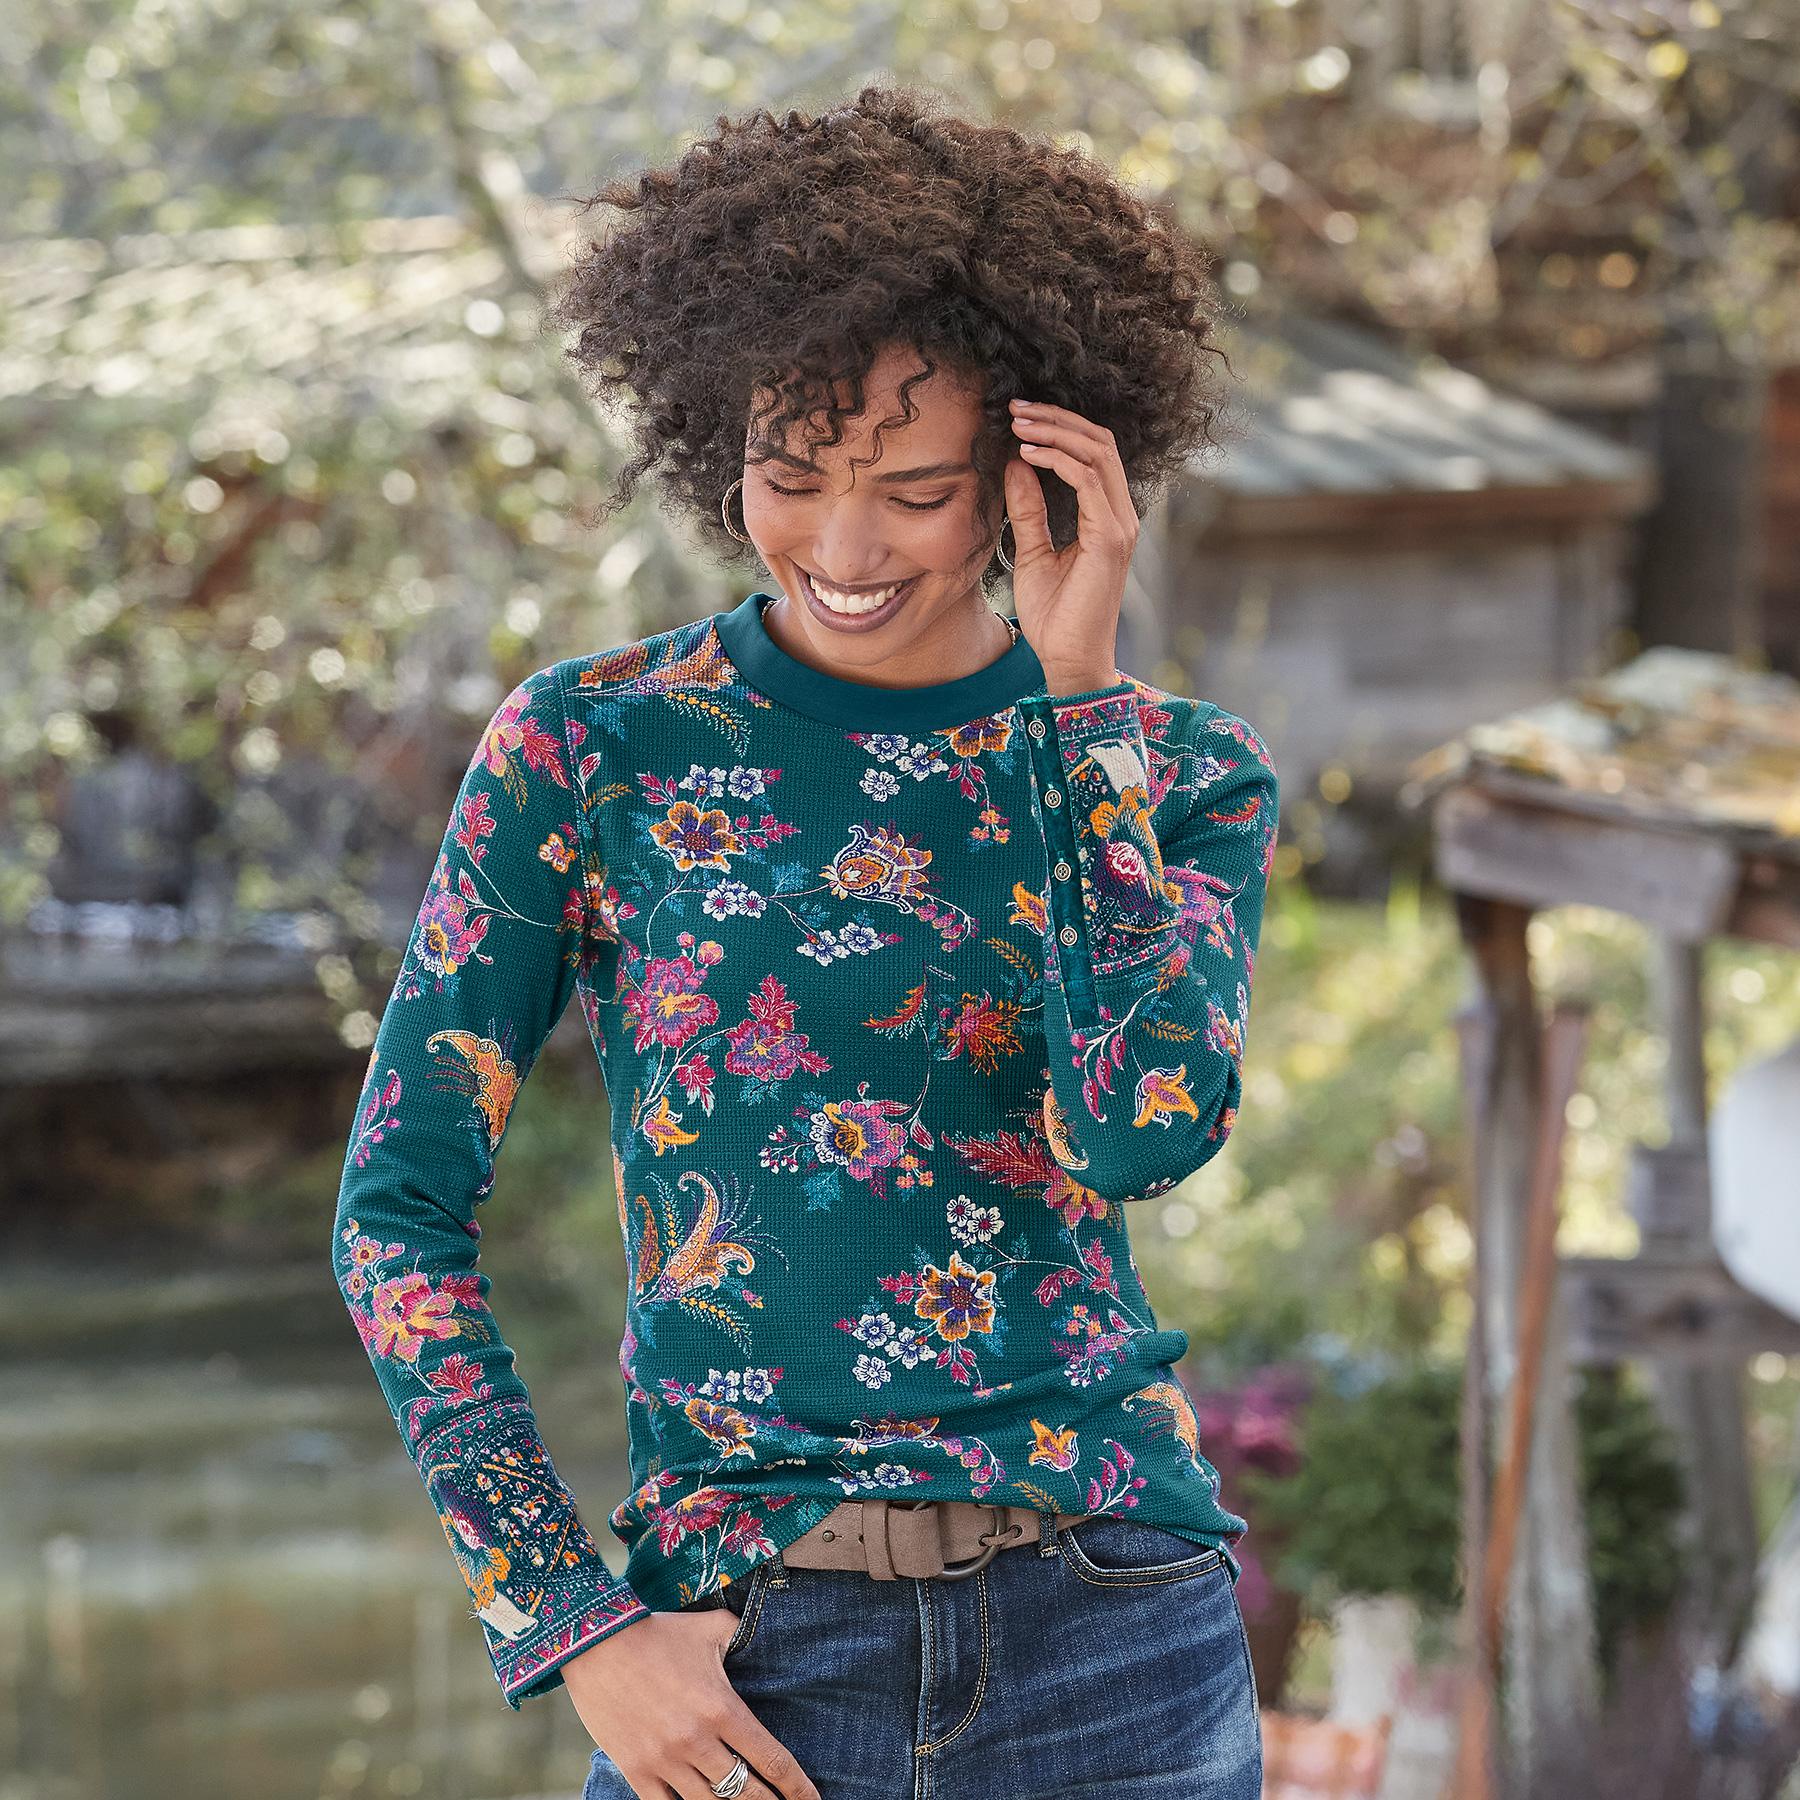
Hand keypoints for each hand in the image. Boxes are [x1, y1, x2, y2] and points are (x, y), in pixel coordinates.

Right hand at [563, 1608, 820, 1799]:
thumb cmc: (658, 1633)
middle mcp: (698, 1741)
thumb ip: (738, 1634)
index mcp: (722, 1708)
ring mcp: (666, 1760)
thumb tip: (758, 1632)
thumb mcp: (709, 1628)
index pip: (771, 1759)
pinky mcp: (637, 1770)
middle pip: (745, 1792)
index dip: (796, 1787)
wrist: (598, 1643)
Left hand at [1004, 398, 1137, 694]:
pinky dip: (1058, 460)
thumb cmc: (1055, 615)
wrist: (1068, 659)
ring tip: (1018, 424)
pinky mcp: (1110, 538)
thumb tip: (1016, 463)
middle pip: (1099, 442)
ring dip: (1055, 432)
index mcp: (1107, 516)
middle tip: (1016, 408)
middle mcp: (1121, 515)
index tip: (1018, 418)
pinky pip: (1088, 481)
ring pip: (1098, 452)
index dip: (1059, 427)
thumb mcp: (1032, 552)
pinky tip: (1027, 454)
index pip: (1093, 452)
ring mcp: (1120, 525)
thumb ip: (1028, 509)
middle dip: (1057, 418)